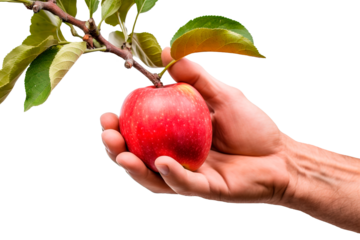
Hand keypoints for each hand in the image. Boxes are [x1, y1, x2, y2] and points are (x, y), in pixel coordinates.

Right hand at [100, 46, 289, 204]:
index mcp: (175, 137)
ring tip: (121, 153)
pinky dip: (172, 174)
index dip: (121, 127)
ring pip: (155, 177)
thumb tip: (165, 51)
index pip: (141, 134)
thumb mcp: (221, 94)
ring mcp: (190, 176)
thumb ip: (194, 76)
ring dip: (135, 167)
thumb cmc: (252, 126)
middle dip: (118, 149)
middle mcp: (176, 158)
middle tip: (108, 134)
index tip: (109, 114)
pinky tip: (161, 162)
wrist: (281, 156)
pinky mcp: (206, 190)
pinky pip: (184, 184)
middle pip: (140, 158)